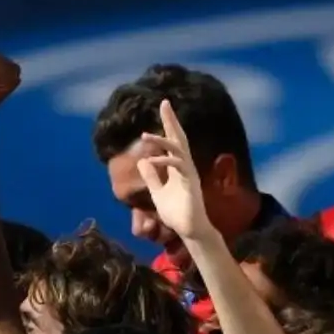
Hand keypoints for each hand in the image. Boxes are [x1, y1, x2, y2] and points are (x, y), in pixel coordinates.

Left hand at [134, 100, 212, 241]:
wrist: (189, 230)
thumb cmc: (177, 213)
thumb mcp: (158, 192)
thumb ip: (152, 177)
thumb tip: (142, 161)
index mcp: (178, 167)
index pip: (173, 142)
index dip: (168, 126)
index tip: (164, 107)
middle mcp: (185, 166)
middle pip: (180, 139)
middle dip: (172, 121)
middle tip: (165, 104)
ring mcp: (189, 174)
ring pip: (178, 150)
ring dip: (162, 141)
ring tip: (144, 135)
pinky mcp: (190, 183)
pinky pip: (178, 167)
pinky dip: (163, 162)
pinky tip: (150, 160)